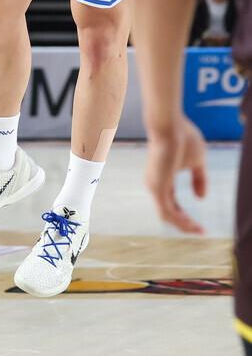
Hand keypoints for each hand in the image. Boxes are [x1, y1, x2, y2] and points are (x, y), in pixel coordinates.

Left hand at [145, 113, 207, 234]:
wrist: (169, 125)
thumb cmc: (182, 137)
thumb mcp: (197, 161)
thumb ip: (199, 179)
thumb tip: (200, 198)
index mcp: (163, 178)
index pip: (172, 204)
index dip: (185, 216)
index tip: (200, 226)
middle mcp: (155, 184)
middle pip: (169, 213)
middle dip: (184, 224)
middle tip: (200, 231)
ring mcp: (154, 186)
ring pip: (167, 216)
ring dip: (183, 225)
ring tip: (198, 230)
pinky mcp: (156, 187)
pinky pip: (167, 212)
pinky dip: (179, 220)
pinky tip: (192, 224)